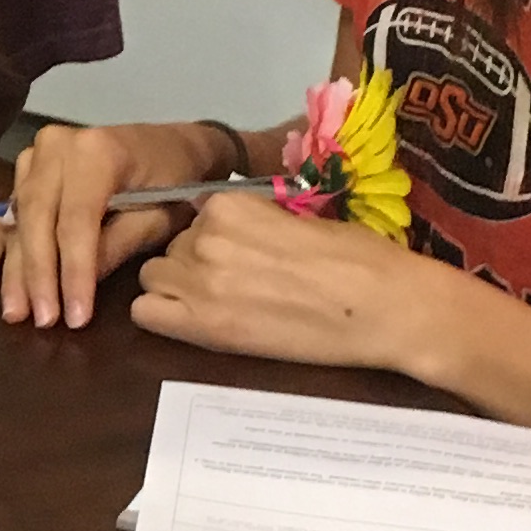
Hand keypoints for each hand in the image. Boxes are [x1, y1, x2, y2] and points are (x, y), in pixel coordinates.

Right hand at [0, 120, 239, 329]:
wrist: (171, 145)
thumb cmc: (174, 180)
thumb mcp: (160, 214)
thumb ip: (118, 244)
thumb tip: (78, 285)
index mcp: (95, 151)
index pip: (76, 220)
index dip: (73, 271)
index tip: (75, 316)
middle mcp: (55, 148)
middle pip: (38, 220)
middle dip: (40, 276)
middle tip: (43, 321)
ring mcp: (34, 160)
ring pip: (17, 221)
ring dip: (13, 271)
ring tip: (14, 314)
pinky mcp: (23, 177)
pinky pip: (3, 216)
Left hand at [128, 192, 442, 372]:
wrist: (384, 307)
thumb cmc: (357, 257)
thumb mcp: (296, 216)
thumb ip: (252, 218)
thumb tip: (222, 222)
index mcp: (229, 204)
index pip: (192, 217)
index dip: (214, 237)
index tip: (242, 253)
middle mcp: (204, 237)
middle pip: (172, 248)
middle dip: (196, 263)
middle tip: (238, 284)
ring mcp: (199, 282)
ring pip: (154, 278)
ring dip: (179, 288)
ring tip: (222, 304)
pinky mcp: (203, 327)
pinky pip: (146, 314)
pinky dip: (164, 317)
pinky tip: (198, 323)